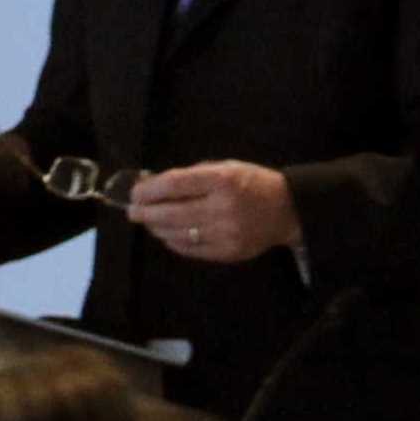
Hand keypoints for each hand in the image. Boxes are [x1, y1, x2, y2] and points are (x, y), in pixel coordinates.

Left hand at [129, 160, 298, 263]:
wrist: (287, 209)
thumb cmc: (251, 183)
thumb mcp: (225, 167)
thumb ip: (190, 176)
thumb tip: (151, 184)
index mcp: (222, 180)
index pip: (174, 185)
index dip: (148, 190)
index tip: (134, 193)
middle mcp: (223, 208)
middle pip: (170, 213)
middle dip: (145, 213)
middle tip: (132, 211)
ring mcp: (226, 233)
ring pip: (177, 234)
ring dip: (157, 228)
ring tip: (149, 222)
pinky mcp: (228, 253)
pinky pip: (190, 249)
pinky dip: (174, 242)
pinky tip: (168, 234)